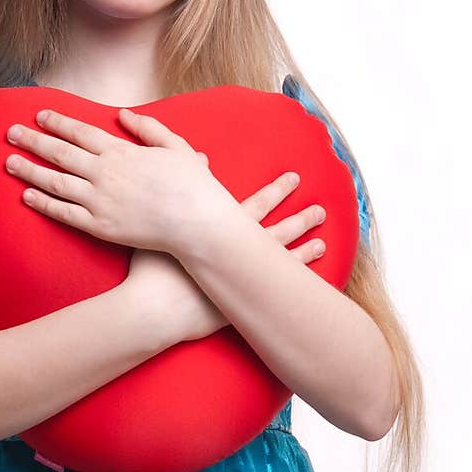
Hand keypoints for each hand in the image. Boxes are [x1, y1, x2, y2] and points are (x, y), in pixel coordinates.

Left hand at [4, 105, 235, 253]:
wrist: (197, 224)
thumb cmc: (193, 185)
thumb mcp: (176, 146)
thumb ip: (148, 127)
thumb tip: (123, 114)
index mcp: (121, 151)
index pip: (79, 132)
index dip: (57, 122)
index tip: (39, 116)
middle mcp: (104, 173)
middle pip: (59, 153)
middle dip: (32, 140)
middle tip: (10, 132)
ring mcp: (99, 200)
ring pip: (55, 182)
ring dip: (30, 170)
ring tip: (9, 162)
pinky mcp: (99, 225)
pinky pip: (64, 213)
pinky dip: (43, 203)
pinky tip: (26, 196)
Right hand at [125, 165, 328, 343]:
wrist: (150, 311)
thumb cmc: (149, 270)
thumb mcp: (159, 225)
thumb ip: (179, 192)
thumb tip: (197, 161)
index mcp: (218, 234)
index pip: (255, 205)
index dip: (276, 191)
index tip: (294, 178)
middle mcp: (235, 256)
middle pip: (277, 232)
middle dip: (300, 219)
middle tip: (321, 210)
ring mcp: (241, 283)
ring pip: (281, 262)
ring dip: (304, 252)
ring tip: (322, 243)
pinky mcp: (239, 308)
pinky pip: (275, 295)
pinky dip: (292, 288)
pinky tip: (309, 286)